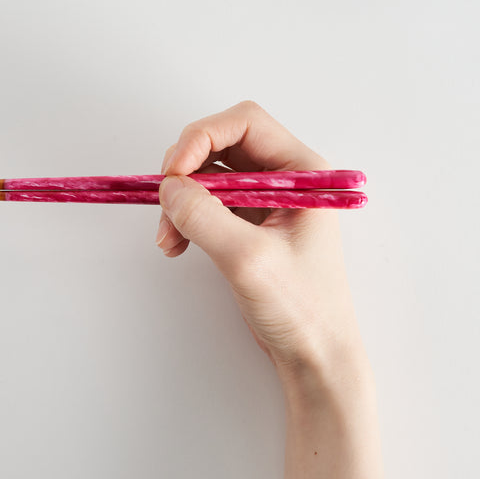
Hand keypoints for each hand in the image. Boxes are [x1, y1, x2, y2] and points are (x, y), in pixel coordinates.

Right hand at [156, 101, 361, 375]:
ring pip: (207, 174)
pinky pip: (205, 202)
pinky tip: (175, 244)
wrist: (312, 354)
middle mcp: (282, 178)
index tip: (174, 171)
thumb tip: (168, 187)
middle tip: (166, 203)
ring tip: (168, 238)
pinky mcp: (246, 223)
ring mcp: (263, 200)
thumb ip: (204, 216)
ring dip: (180, 199)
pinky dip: (184, 217)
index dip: (202, 137)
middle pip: (220, 144)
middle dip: (186, 171)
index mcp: (301, 172)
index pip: (245, 124)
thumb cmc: (301, 307)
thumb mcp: (248, 258)